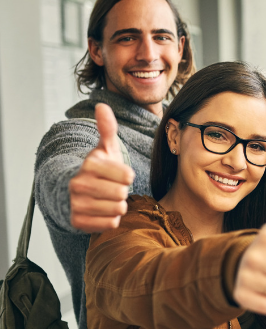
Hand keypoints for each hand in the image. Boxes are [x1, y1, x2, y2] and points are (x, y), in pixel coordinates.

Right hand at [68, 103, 134, 231]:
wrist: (74, 193)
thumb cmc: (98, 170)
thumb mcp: (105, 149)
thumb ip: (107, 128)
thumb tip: (102, 105)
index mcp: (90, 164)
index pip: (127, 175)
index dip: (127, 176)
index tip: (119, 175)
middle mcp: (79, 183)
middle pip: (123, 193)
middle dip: (122, 192)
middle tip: (113, 189)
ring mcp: (76, 203)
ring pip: (118, 209)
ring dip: (117, 206)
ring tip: (107, 199)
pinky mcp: (77, 221)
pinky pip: (110, 223)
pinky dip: (111, 219)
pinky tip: (102, 211)